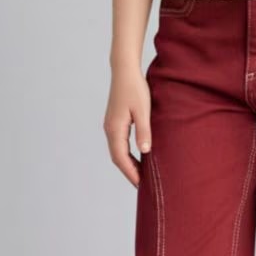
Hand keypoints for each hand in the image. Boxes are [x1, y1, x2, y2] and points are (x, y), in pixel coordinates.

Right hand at [104, 65, 151, 187]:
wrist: (124, 70)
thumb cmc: (135, 88)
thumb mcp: (143, 110)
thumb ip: (144, 132)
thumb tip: (145, 152)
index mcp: (115, 129)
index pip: (121, 158)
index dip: (131, 173)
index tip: (141, 185)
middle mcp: (109, 129)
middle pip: (117, 157)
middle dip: (129, 172)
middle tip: (143, 185)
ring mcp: (111, 125)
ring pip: (118, 151)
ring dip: (128, 163)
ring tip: (142, 174)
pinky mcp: (114, 121)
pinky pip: (119, 143)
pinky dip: (127, 153)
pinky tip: (138, 155)